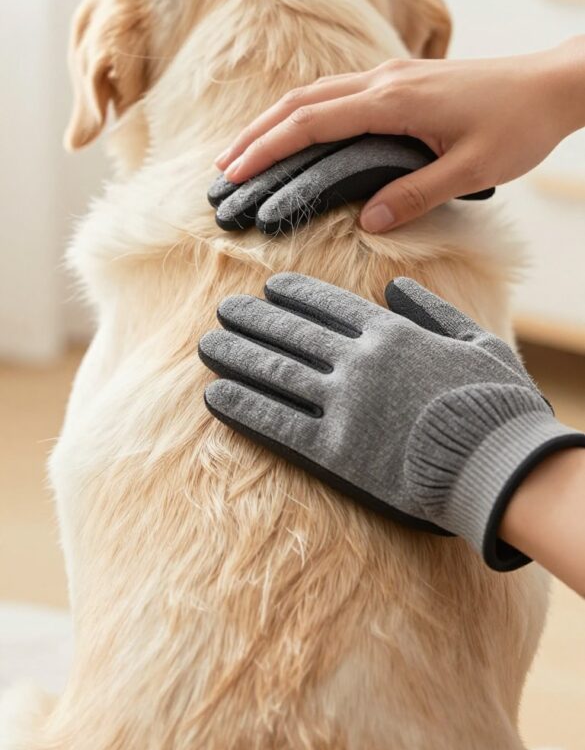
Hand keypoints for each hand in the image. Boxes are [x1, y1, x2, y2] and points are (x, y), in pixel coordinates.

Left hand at [199, 274, 584, 570]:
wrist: (496, 463)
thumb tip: (396, 286)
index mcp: (392, 334)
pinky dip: (243, 407)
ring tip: (206, 344)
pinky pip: (277, 422)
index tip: (269, 286)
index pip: (331, 306)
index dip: (295, 295)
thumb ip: (433, 310)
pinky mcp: (333, 450)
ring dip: (238, 356)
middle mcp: (359, 362)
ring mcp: (343, 405)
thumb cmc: (495, 403)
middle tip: (223, 309)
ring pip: (277, 372)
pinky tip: (214, 395)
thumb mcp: (475, 342)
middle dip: (255, 319)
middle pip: (293, 334)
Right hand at [215, 38, 584, 231]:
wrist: (553, 85)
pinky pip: (339, 93)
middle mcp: (384, 81)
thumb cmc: (518, 125)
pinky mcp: (402, 81)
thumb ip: (415, 194)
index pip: (312, 123)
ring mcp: (392, 76)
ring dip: (276, 121)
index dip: (267, 148)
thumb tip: (366, 220)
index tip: (234, 172)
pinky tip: (298, 132)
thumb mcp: (471, 170)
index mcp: (393, 101)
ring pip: (316, 94)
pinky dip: (307, 114)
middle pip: (301, 102)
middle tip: (223, 168)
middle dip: (256, 134)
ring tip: (246, 151)